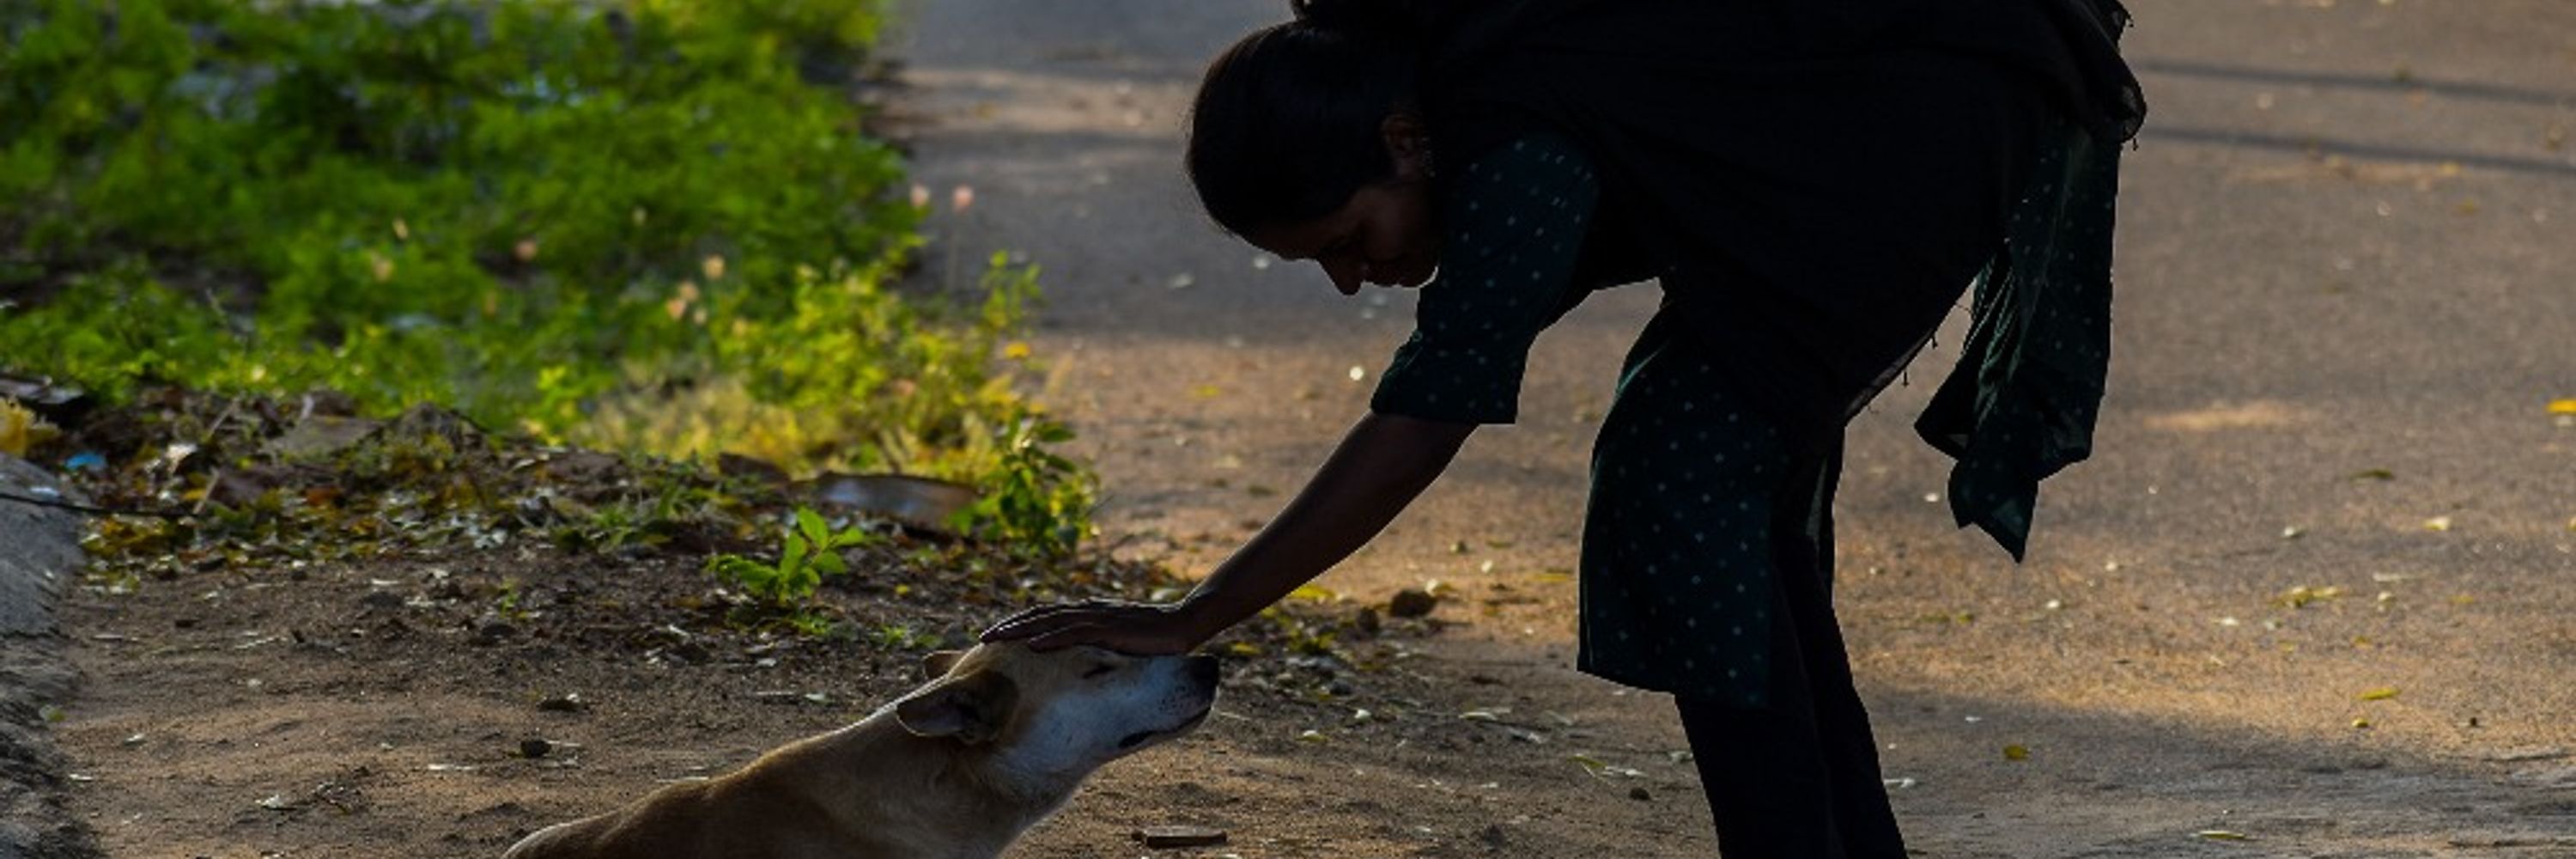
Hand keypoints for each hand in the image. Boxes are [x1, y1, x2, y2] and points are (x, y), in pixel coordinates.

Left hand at [979, 599, 1210, 654]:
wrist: (1185, 624)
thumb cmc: (1156, 638)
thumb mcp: (1121, 642)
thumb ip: (1101, 647)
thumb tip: (1083, 665)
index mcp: (1089, 613)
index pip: (1046, 616)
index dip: (1020, 624)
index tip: (996, 636)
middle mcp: (1088, 611)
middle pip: (1040, 615)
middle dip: (1010, 626)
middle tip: (981, 638)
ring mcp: (1097, 618)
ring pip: (1049, 621)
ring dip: (1020, 630)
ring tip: (996, 640)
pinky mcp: (1109, 628)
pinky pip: (1074, 632)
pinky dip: (1051, 637)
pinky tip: (1033, 645)